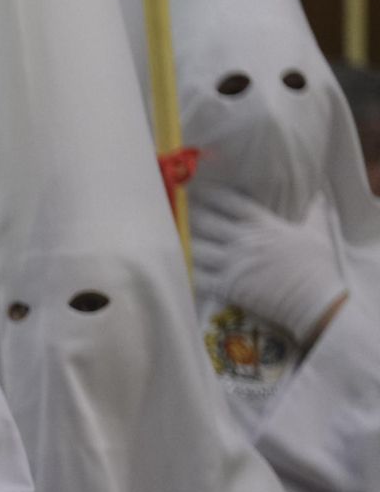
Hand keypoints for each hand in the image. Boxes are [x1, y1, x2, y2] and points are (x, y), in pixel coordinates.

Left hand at [190, 188, 346, 345]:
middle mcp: (243, 240)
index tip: (197, 188)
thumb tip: (319, 199)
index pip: (229, 202)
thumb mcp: (317, 234)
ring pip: (195, 247)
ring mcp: (233, 264)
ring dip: (182, 241)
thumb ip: (313, 214)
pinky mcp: (228, 287)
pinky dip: (184, 270)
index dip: (210, 194)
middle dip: (188, 214)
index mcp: (263, 225)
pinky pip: (197, 276)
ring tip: (171, 237)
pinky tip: (176, 265)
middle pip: (204, 220)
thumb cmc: (320, 268)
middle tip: (176, 211)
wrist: (318, 303)